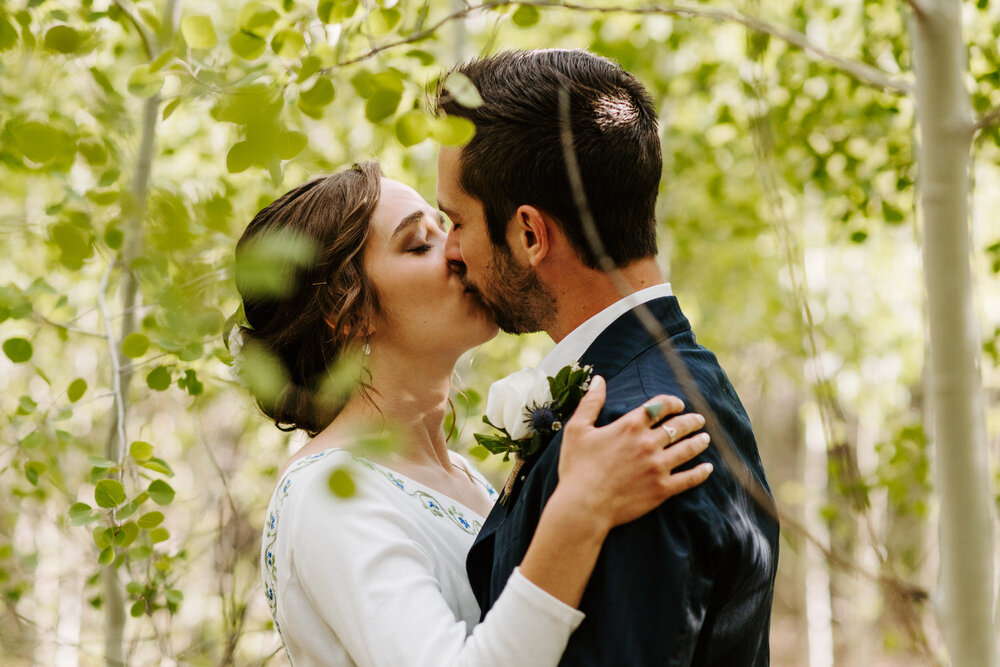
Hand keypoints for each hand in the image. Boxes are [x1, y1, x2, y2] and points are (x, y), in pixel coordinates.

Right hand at [555, 375, 712, 532]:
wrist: (583, 506)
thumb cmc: (577, 467)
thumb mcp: (577, 429)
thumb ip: (591, 402)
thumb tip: (599, 379)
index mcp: (630, 426)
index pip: (659, 407)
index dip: (672, 403)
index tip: (679, 404)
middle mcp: (648, 443)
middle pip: (678, 427)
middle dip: (691, 421)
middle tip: (699, 420)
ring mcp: (657, 467)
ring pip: (687, 450)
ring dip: (699, 442)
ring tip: (705, 438)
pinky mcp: (662, 489)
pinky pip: (689, 479)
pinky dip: (701, 473)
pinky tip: (708, 468)